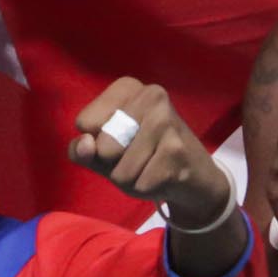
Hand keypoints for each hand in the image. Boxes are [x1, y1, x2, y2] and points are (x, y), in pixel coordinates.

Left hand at [71, 77, 233, 230]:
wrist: (194, 174)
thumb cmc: (143, 156)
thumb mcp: (105, 151)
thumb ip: (83, 149)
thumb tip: (85, 145)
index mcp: (128, 87)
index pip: (84, 122)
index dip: (94, 144)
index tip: (119, 140)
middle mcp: (150, 95)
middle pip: (103, 148)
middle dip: (113, 165)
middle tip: (137, 156)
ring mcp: (166, 121)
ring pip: (120, 172)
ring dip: (130, 180)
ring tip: (149, 168)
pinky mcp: (177, 150)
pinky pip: (139, 185)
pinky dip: (146, 189)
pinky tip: (162, 177)